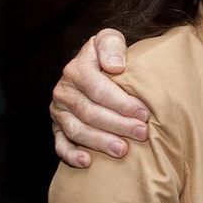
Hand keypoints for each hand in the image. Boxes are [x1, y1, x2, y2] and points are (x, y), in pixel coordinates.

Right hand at [50, 29, 149, 166]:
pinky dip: (71, 155)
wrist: (96, 69)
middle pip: (90, 112)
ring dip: (100, 142)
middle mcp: (64, 90)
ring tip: (123, 150)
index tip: (144, 113)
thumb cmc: (110, 56)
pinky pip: (60, 144)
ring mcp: (59, 111)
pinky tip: (88, 162)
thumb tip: (115, 66)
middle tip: (142, 133)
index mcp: (77, 69)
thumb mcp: (111, 40)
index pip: (98, 88)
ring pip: (77, 130)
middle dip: (118, 124)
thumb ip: (112, 46)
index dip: (122, 102)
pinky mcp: (57, 128)